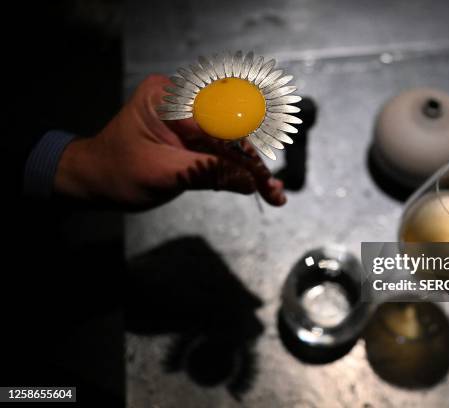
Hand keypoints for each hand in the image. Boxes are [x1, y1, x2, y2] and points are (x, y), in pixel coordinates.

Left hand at [55, 74, 286, 210]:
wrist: (97, 180)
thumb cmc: (118, 173)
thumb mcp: (161, 174)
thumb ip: (207, 173)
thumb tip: (249, 182)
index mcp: (167, 98)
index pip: (216, 118)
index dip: (241, 147)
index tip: (260, 174)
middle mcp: (183, 100)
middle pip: (231, 128)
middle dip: (252, 160)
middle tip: (272, 188)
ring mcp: (191, 118)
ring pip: (232, 141)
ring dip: (252, 168)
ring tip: (273, 193)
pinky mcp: (196, 136)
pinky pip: (224, 150)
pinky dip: (241, 170)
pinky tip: (260, 186)